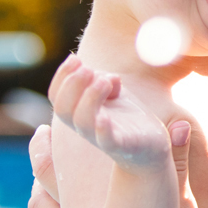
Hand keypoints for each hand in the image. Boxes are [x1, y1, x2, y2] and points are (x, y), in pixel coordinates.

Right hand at [49, 55, 170, 170]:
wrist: (151, 149)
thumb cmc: (129, 119)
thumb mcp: (115, 94)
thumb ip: (104, 81)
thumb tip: (105, 78)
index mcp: (80, 111)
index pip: (57, 96)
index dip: (61, 76)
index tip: (75, 57)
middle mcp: (86, 125)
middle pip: (62, 109)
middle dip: (71, 84)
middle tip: (88, 69)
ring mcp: (103, 136)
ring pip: (82, 122)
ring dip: (90, 97)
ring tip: (105, 82)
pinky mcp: (123, 146)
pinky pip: (107, 140)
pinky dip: (102, 129)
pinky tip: (104, 117)